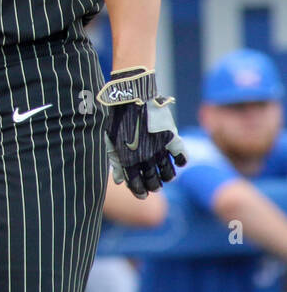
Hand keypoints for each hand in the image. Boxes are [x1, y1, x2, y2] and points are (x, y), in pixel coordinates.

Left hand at [98, 68, 187, 199]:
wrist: (132, 97)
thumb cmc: (117, 118)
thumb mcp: (110, 140)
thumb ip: (114, 160)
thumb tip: (118, 181)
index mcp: (128, 159)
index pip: (136, 184)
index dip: (139, 192)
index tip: (141, 194)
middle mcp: (145, 158)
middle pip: (153, 182)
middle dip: (153, 186)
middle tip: (154, 187)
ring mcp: (160, 149)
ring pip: (168, 174)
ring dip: (167, 177)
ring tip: (164, 177)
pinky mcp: (172, 139)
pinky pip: (181, 157)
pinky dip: (181, 162)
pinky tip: (177, 162)